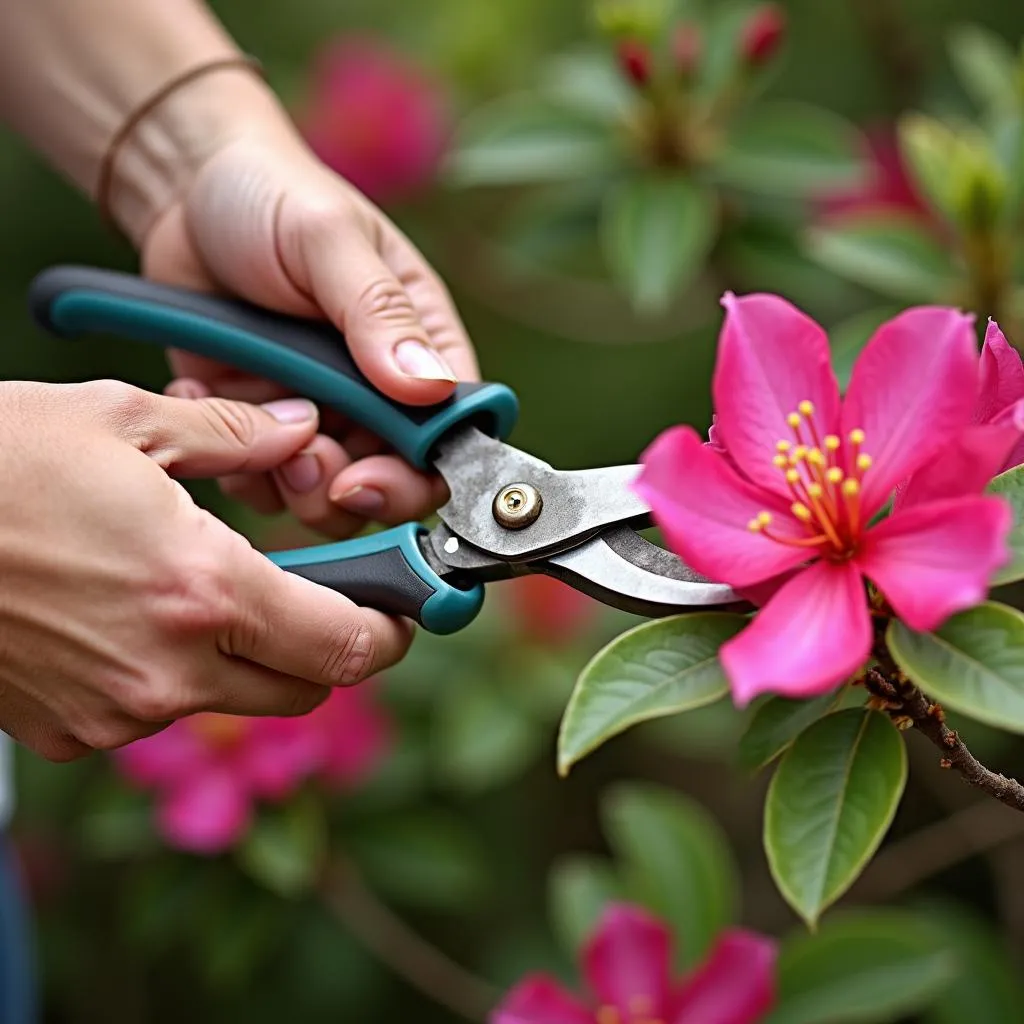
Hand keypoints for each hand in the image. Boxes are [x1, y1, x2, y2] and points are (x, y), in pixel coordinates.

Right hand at [0, 381, 412, 761]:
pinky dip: (178, 673)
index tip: (398, 605)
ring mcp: (117, 714)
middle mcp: (170, 672)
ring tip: (211, 588)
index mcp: (203, 591)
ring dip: (252, 659)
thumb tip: (302, 431)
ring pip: (237, 703)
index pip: (349, 646)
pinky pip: (160, 712)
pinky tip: (138, 615)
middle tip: (315, 589)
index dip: (391, 629)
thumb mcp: (121, 421)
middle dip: (329, 643)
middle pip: (308, 686)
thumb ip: (234, 435)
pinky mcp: (69, 733)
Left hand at [140, 108, 477, 538]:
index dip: (418, 474)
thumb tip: (430, 388)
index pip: (449, 436)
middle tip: (302, 464)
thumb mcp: (330, 239)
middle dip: (346, 491)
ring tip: (253, 432)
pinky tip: (204, 392)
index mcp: (422, 347)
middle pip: (391, 481)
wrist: (183, 192)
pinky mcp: (262, 421)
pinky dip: (234, 462)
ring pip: (327, 495)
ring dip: (290, 486)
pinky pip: (261, 478)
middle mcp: (379, 392)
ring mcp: (320, 412)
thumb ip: (380, 312)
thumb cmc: (273, 196)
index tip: (365, 477)